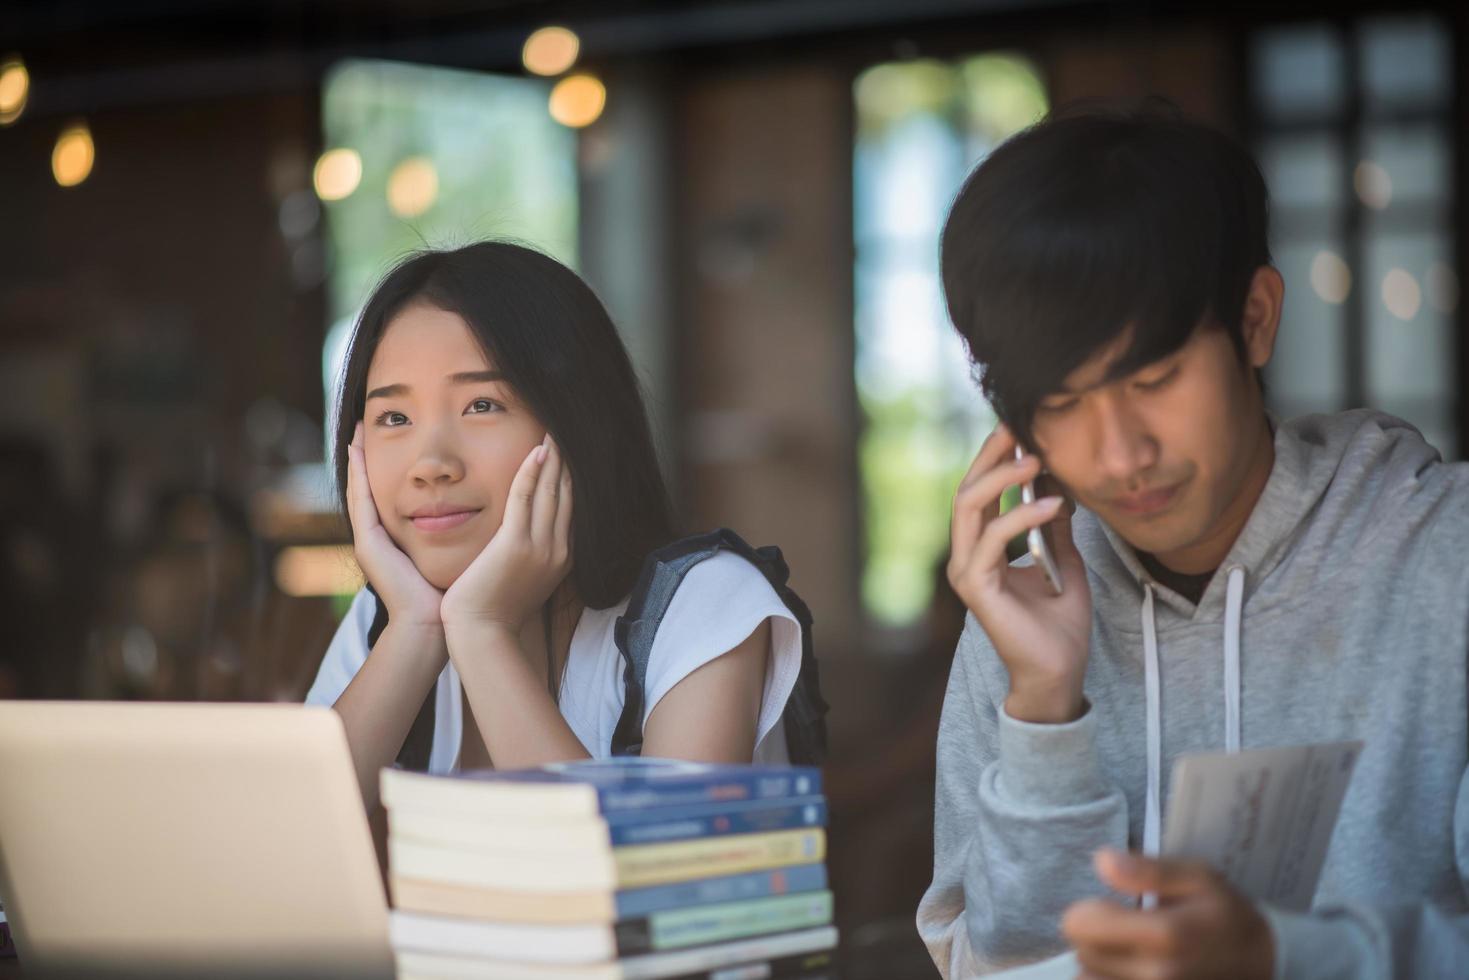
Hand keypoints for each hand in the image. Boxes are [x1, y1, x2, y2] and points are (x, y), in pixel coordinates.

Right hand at [346, 421, 443, 627]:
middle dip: (370, 454)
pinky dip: (358, 474)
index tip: (400, 433)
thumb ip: (460, 530)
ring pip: (361, 487)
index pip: (398, 491)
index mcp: (401, 535)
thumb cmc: (449, 593)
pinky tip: (355, 448)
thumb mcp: (455, 551)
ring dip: (359, 457)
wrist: (432, 623)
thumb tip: (482, 508)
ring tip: (357, 426)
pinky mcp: (367, 542)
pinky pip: (360, 500)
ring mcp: (370, 538)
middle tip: (367, 420)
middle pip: (373, 485)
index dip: (395, 464)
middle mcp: (381, 534)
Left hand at [440, 435, 572, 633]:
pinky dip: (532, 473)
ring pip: (551, 492)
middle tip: (567, 430)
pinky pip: (525, 499)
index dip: (573, 477)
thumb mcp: (525, 578)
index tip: (571, 452)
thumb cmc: (496, 610)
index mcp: (562, 556)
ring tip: (554, 431)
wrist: (483, 634)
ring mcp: (540, 547)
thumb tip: (529, 534)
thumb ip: (531, 552)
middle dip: (567, 461)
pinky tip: (536, 451)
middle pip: (568, 494)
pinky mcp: (516, 545)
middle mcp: (558, 549)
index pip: (572, 507)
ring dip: (553, 458)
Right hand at [948, 423, 1091, 722]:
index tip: (1022, 426)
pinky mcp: (977, 588)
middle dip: (992, 454)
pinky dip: (1023, 517)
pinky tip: (1055, 505)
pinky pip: (993, 540)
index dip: (996, 456)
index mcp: (982, 548)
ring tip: (1038, 458)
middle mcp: (966, 556)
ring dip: (1003, 477)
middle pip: (967, 490)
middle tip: (1021, 427)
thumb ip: (1053, 525)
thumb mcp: (1063, 560)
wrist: (1060, 671)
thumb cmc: (1059, 623)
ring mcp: (967, 571)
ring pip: (969, 508)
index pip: (980, 491)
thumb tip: (1059, 484)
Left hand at [1062, 850, 1274, 979]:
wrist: (1263, 964)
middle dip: (1093, 936)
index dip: (1087, 910)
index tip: (1110, 906)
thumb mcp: (1198, 877)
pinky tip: (1129, 969)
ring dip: (1099, 963)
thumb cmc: (1226, 915)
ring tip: (1128, 951)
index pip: (1080, 925)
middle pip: (1081, 953)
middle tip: (1122, 928)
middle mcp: (1156, 976)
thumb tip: (1101, 861)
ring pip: (1088, 979)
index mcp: (1165, 935)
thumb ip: (1148, 870)